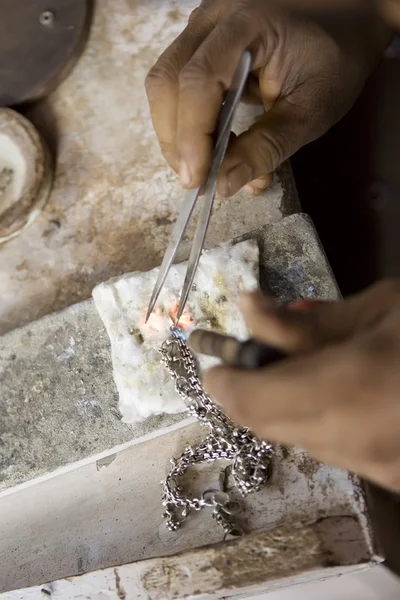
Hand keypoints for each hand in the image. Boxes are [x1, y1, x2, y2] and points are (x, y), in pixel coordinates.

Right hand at [146, 0, 389, 196]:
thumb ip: (268, 147)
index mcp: (248, 23)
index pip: (199, 80)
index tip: (198, 180)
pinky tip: (208, 145)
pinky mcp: (200, 42)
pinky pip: (176, 83)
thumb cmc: (336, 60)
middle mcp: (214, 17)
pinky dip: (185, 121)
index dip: (192, 135)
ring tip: (204, 167)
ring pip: (164, 83)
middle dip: (177, 139)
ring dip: (176, 133)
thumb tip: (223, 185)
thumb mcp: (311, 110)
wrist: (345, 20)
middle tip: (197, 181)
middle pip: (168, 80)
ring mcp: (203, 26)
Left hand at [204, 280, 399, 492]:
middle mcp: (353, 442)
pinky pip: (332, 450)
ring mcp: (374, 469)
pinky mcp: (390, 478)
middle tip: (263, 351)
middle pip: (265, 425)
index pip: (251, 403)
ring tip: (313, 365)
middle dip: (250, 390)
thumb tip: (248, 309)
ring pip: (297, 439)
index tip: (218, 359)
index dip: (223, 382)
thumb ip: (308, 320)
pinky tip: (345, 391)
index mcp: (348, 388)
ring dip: (285, 404)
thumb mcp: (381, 307)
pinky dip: (320, 418)